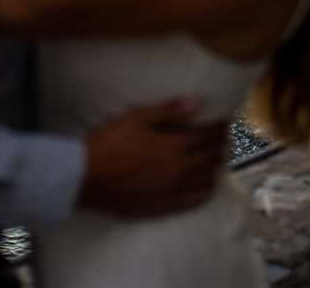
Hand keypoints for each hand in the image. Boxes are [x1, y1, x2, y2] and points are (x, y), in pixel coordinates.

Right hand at [79, 98, 227, 218]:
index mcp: (173, 146)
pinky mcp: (163, 207)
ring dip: (214, 167)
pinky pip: (194, 201)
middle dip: (220, 145)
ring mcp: (172, 192)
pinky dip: (204, 191)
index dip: (219, 127)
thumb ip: (169, 111)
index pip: (207, 136)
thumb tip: (198, 102)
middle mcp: (179, 171)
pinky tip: (205, 185)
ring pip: (206, 180)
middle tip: (223, 137)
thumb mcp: (137, 118)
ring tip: (215, 158)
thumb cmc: (109, 142)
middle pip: (211, 158)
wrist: (85, 177)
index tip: (224, 121)